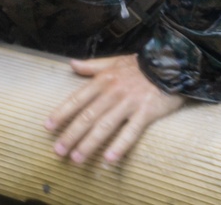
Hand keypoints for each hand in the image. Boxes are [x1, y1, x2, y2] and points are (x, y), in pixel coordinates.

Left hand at [45, 55, 183, 164]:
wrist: (172, 62)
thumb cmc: (140, 65)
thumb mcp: (114, 61)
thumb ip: (92, 65)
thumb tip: (72, 63)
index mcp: (103, 80)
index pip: (77, 99)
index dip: (61, 113)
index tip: (48, 127)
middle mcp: (113, 92)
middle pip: (87, 116)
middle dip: (71, 135)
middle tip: (58, 151)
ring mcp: (129, 102)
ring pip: (105, 126)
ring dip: (89, 143)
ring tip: (77, 158)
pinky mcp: (146, 112)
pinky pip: (131, 132)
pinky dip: (120, 146)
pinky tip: (109, 159)